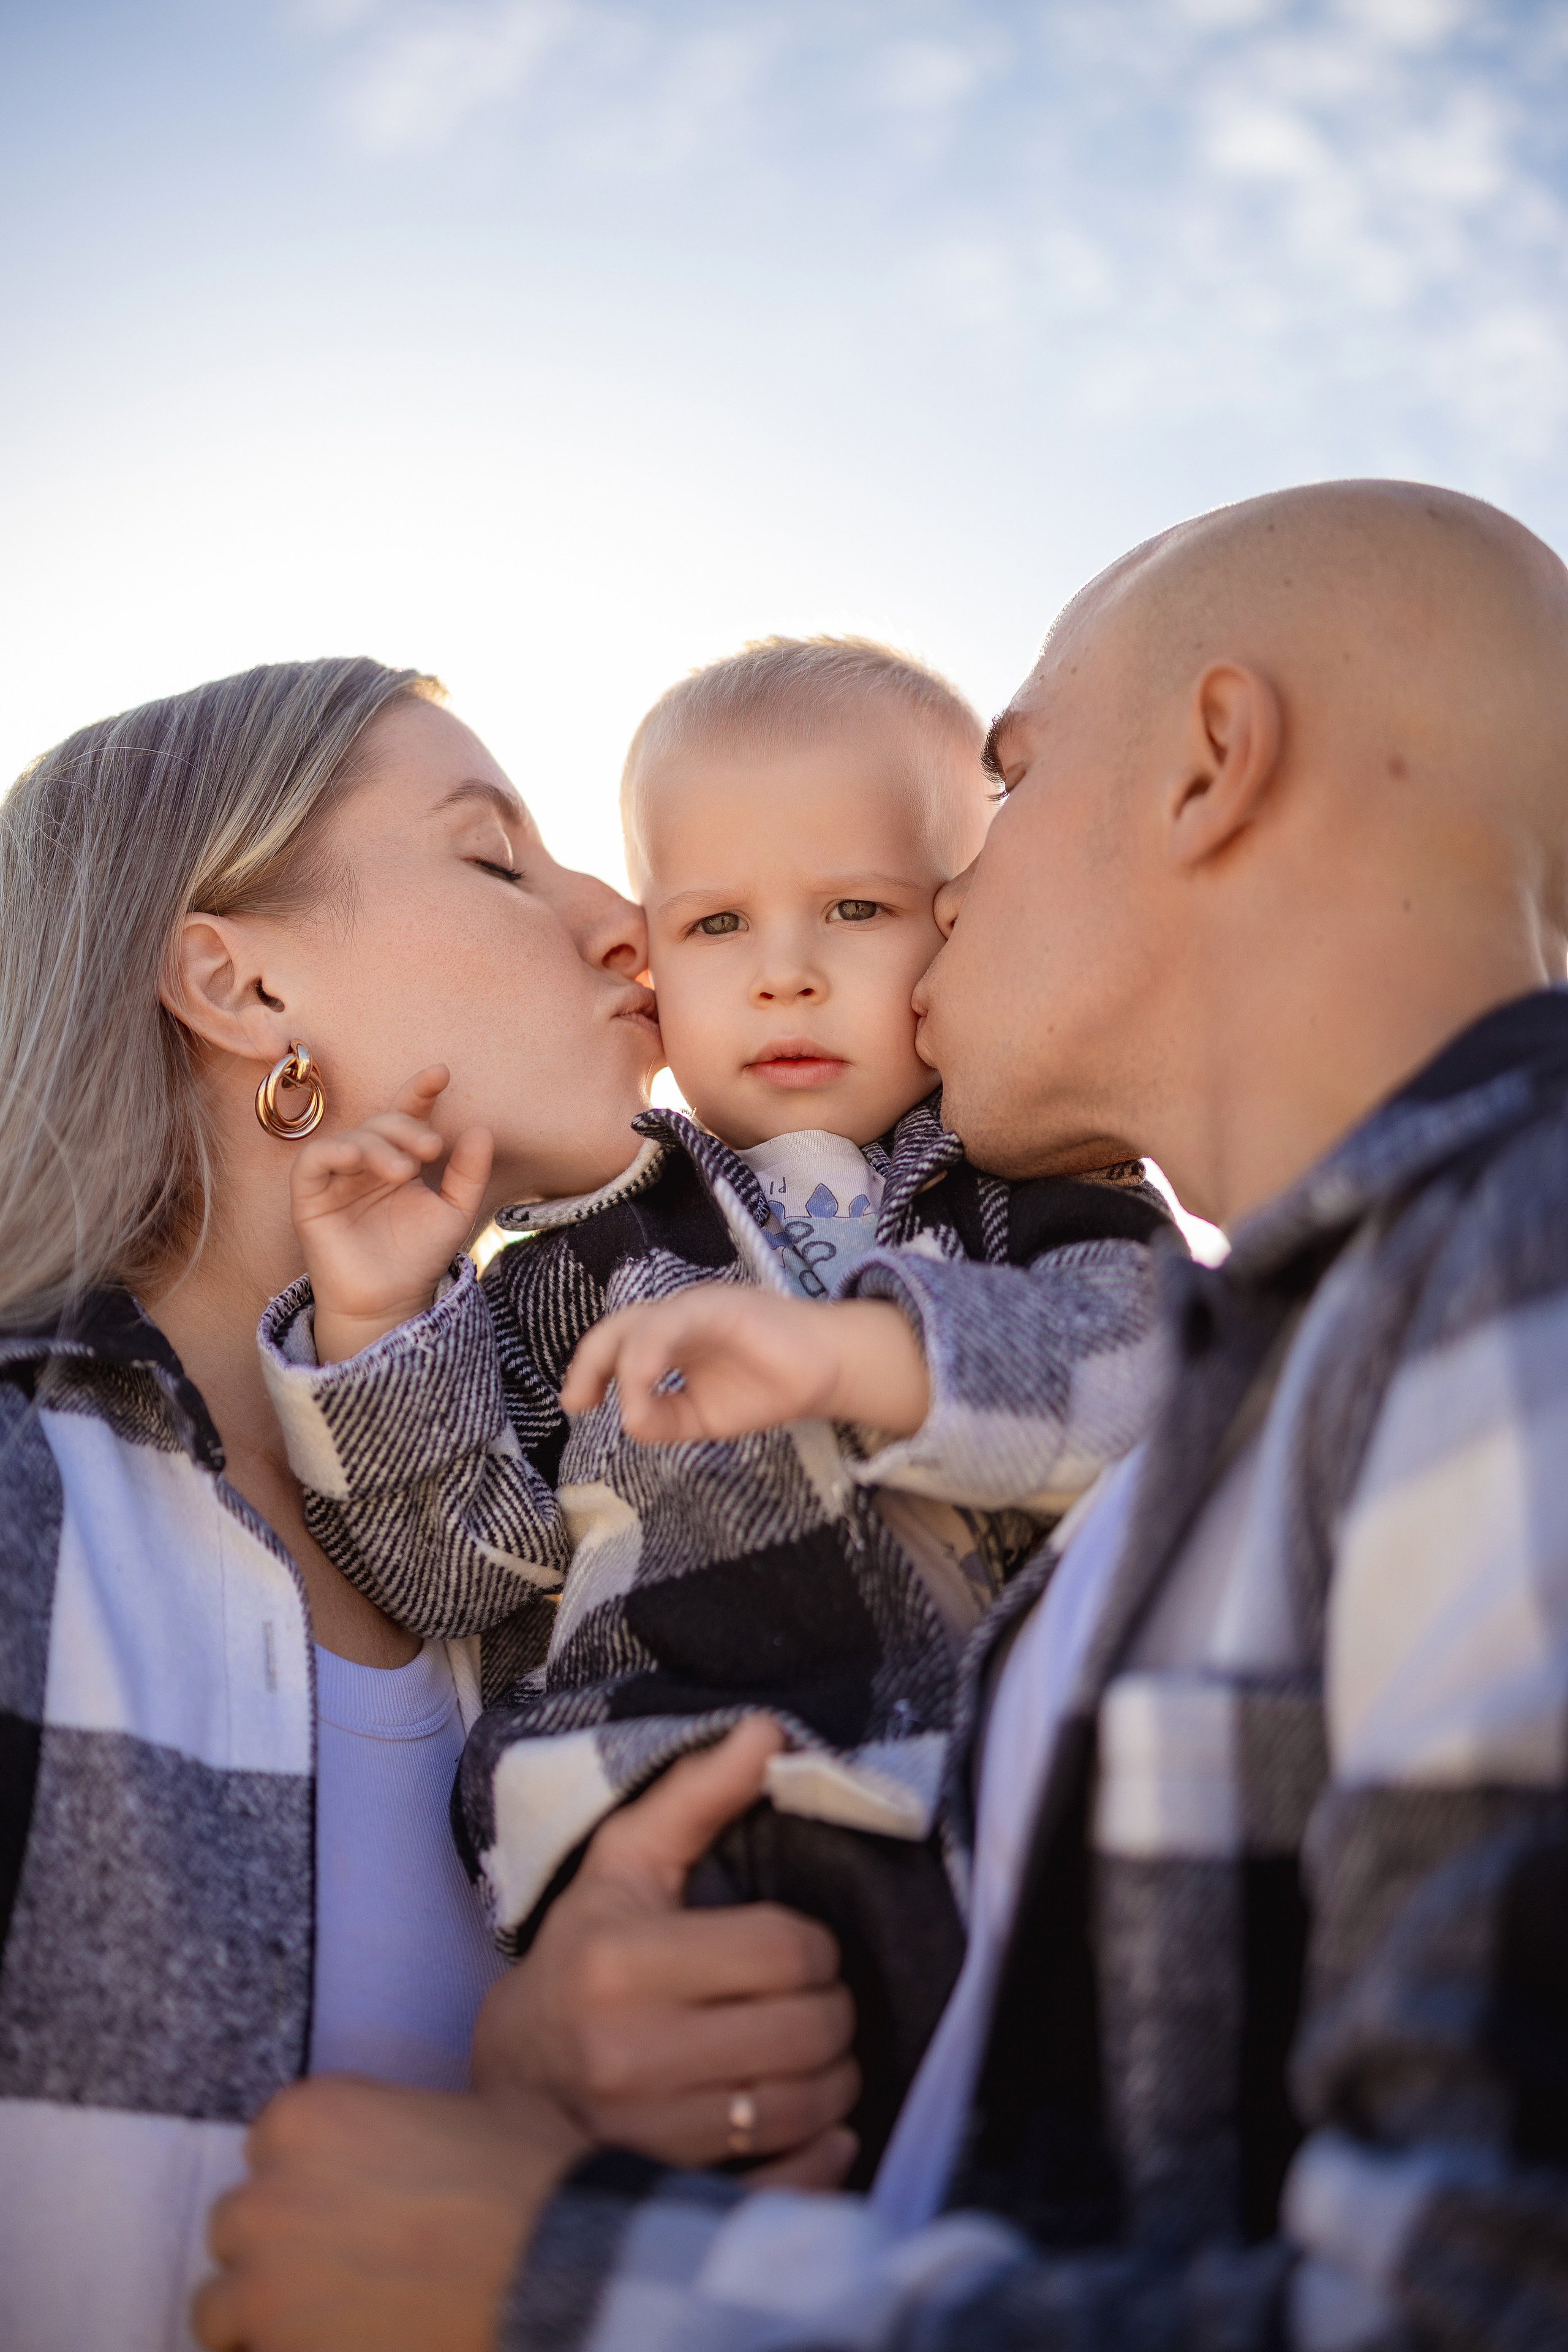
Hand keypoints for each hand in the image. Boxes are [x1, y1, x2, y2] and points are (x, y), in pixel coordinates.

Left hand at [191, 2077, 584, 2351]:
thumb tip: (417, 2146)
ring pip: (219, 2311)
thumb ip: (406, 2122)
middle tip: (339, 2268)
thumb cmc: (528, 2176)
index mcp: (305, 2118)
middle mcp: (266, 2200)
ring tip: (324, 2323)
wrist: (554, 2267)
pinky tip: (342, 2347)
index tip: (345, 2204)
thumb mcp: (473, 2107)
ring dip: (260, 2317)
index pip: (268, 2150)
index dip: (309, 2180)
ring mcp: (266, 2292)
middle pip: (235, 2229)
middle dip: (275, 2249)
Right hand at [289, 1065, 493, 1362]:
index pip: (407, 1114)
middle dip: (407, 1126)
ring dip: (380, 1145)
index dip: (420, 1092)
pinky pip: (313, 1160)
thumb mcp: (454, 1211)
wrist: (390, 1302)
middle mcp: (367, 1163)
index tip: (441, 1074)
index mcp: (400, 1158)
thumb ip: (468, 1173)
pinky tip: (357, 1159)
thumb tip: (482, 1129)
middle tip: (432, 1149)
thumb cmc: (418, 1257)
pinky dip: (334, 1151)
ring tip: (405, 1171)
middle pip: (382, 1121)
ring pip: (352, 1137)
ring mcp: (337, 1178)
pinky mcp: (309, 1197)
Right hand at [473, 1717, 859, 2185]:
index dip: (813, 1947)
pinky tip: (819, 2132)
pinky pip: (779, 2190)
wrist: (511, 2077)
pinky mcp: (661, 2191)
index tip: (797, 1950)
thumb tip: (768, 1729)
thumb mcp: (625, 1866)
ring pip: (802, 2109)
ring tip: (811, 2059)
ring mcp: (644, 2136)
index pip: (788, 1950)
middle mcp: (627, 2053)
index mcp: (623, 1962)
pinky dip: (820, 2163)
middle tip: (813, 2005)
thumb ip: (696, 1795)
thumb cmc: (581, 1958)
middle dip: (831, 2012)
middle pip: (807, 2032)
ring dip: (834, 2083)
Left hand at [560, 1284, 929, 1443]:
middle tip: (578, 1401)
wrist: (825, 1374)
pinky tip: (644, 1385)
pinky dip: (649, 1354)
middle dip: (590, 1361)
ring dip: (620, 1365)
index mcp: (669, 1338)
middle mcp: (677, 1316)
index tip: (577, 1404)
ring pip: (640, 1323)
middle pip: (618, 1325)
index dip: (589, 1369)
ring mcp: (697, 1306)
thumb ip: (663, 1420)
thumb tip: (628, 1423)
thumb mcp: (700, 1417)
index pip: (617, 1342)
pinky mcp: (719, 1304)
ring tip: (629, 1408)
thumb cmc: (765, 1388)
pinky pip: (672, 1322)